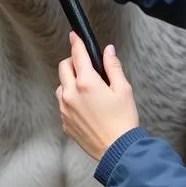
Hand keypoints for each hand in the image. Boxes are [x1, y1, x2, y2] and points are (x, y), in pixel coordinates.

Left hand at [56, 32, 138, 161]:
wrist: (117, 150)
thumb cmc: (123, 121)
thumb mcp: (124, 89)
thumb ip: (113, 67)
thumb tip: (108, 51)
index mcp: (86, 83)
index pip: (77, 55)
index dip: (76, 42)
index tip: (75, 36)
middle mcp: (71, 94)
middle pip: (64, 67)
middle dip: (73, 62)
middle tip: (87, 66)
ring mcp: (65, 109)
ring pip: (61, 85)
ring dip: (70, 81)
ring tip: (88, 89)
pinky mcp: (65, 121)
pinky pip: (62, 103)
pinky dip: (70, 99)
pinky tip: (86, 105)